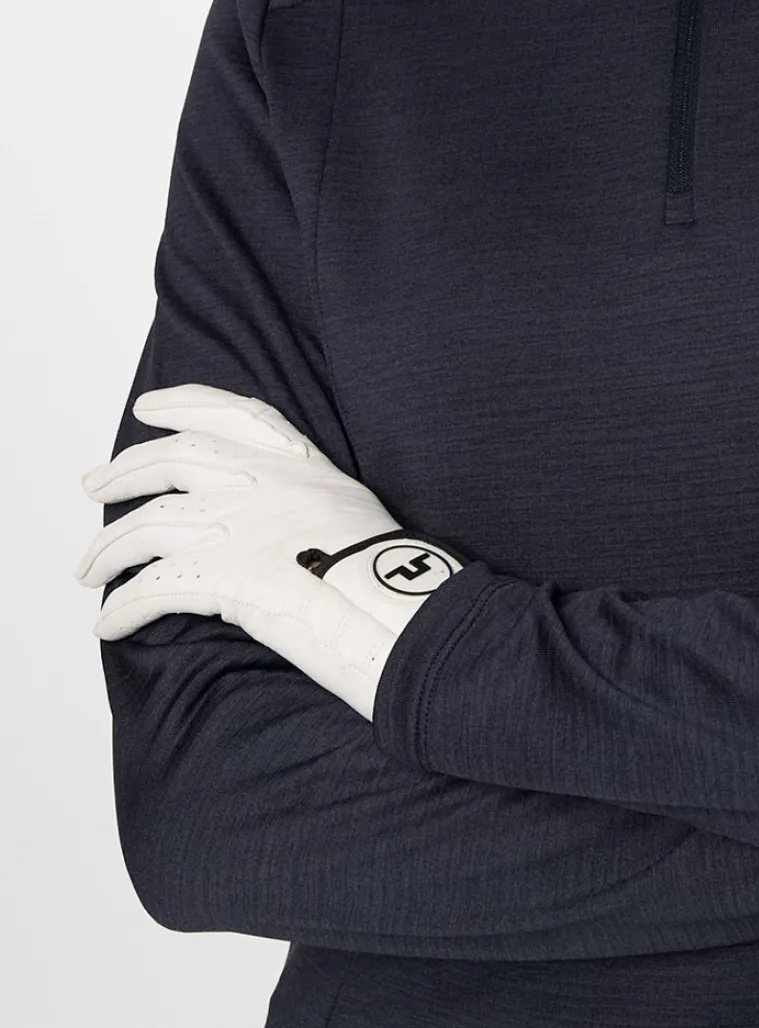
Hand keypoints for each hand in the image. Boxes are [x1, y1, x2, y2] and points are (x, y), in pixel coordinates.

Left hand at [74, 383, 468, 718]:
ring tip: (88, 572)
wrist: (400, 608)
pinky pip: (150, 590)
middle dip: (124, 471)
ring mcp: (236, 526)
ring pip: (146, 525)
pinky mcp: (217, 576)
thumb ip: (313, 507)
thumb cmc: (392, 574)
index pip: (235, 415)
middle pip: (171, 460)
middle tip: (94, 486)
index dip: (187, 404)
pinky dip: (123, 610)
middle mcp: (261, 485)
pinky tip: (111, 626)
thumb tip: (290, 528)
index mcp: (300, 466)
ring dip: (107, 550)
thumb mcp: (355, 514)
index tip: (151, 406)